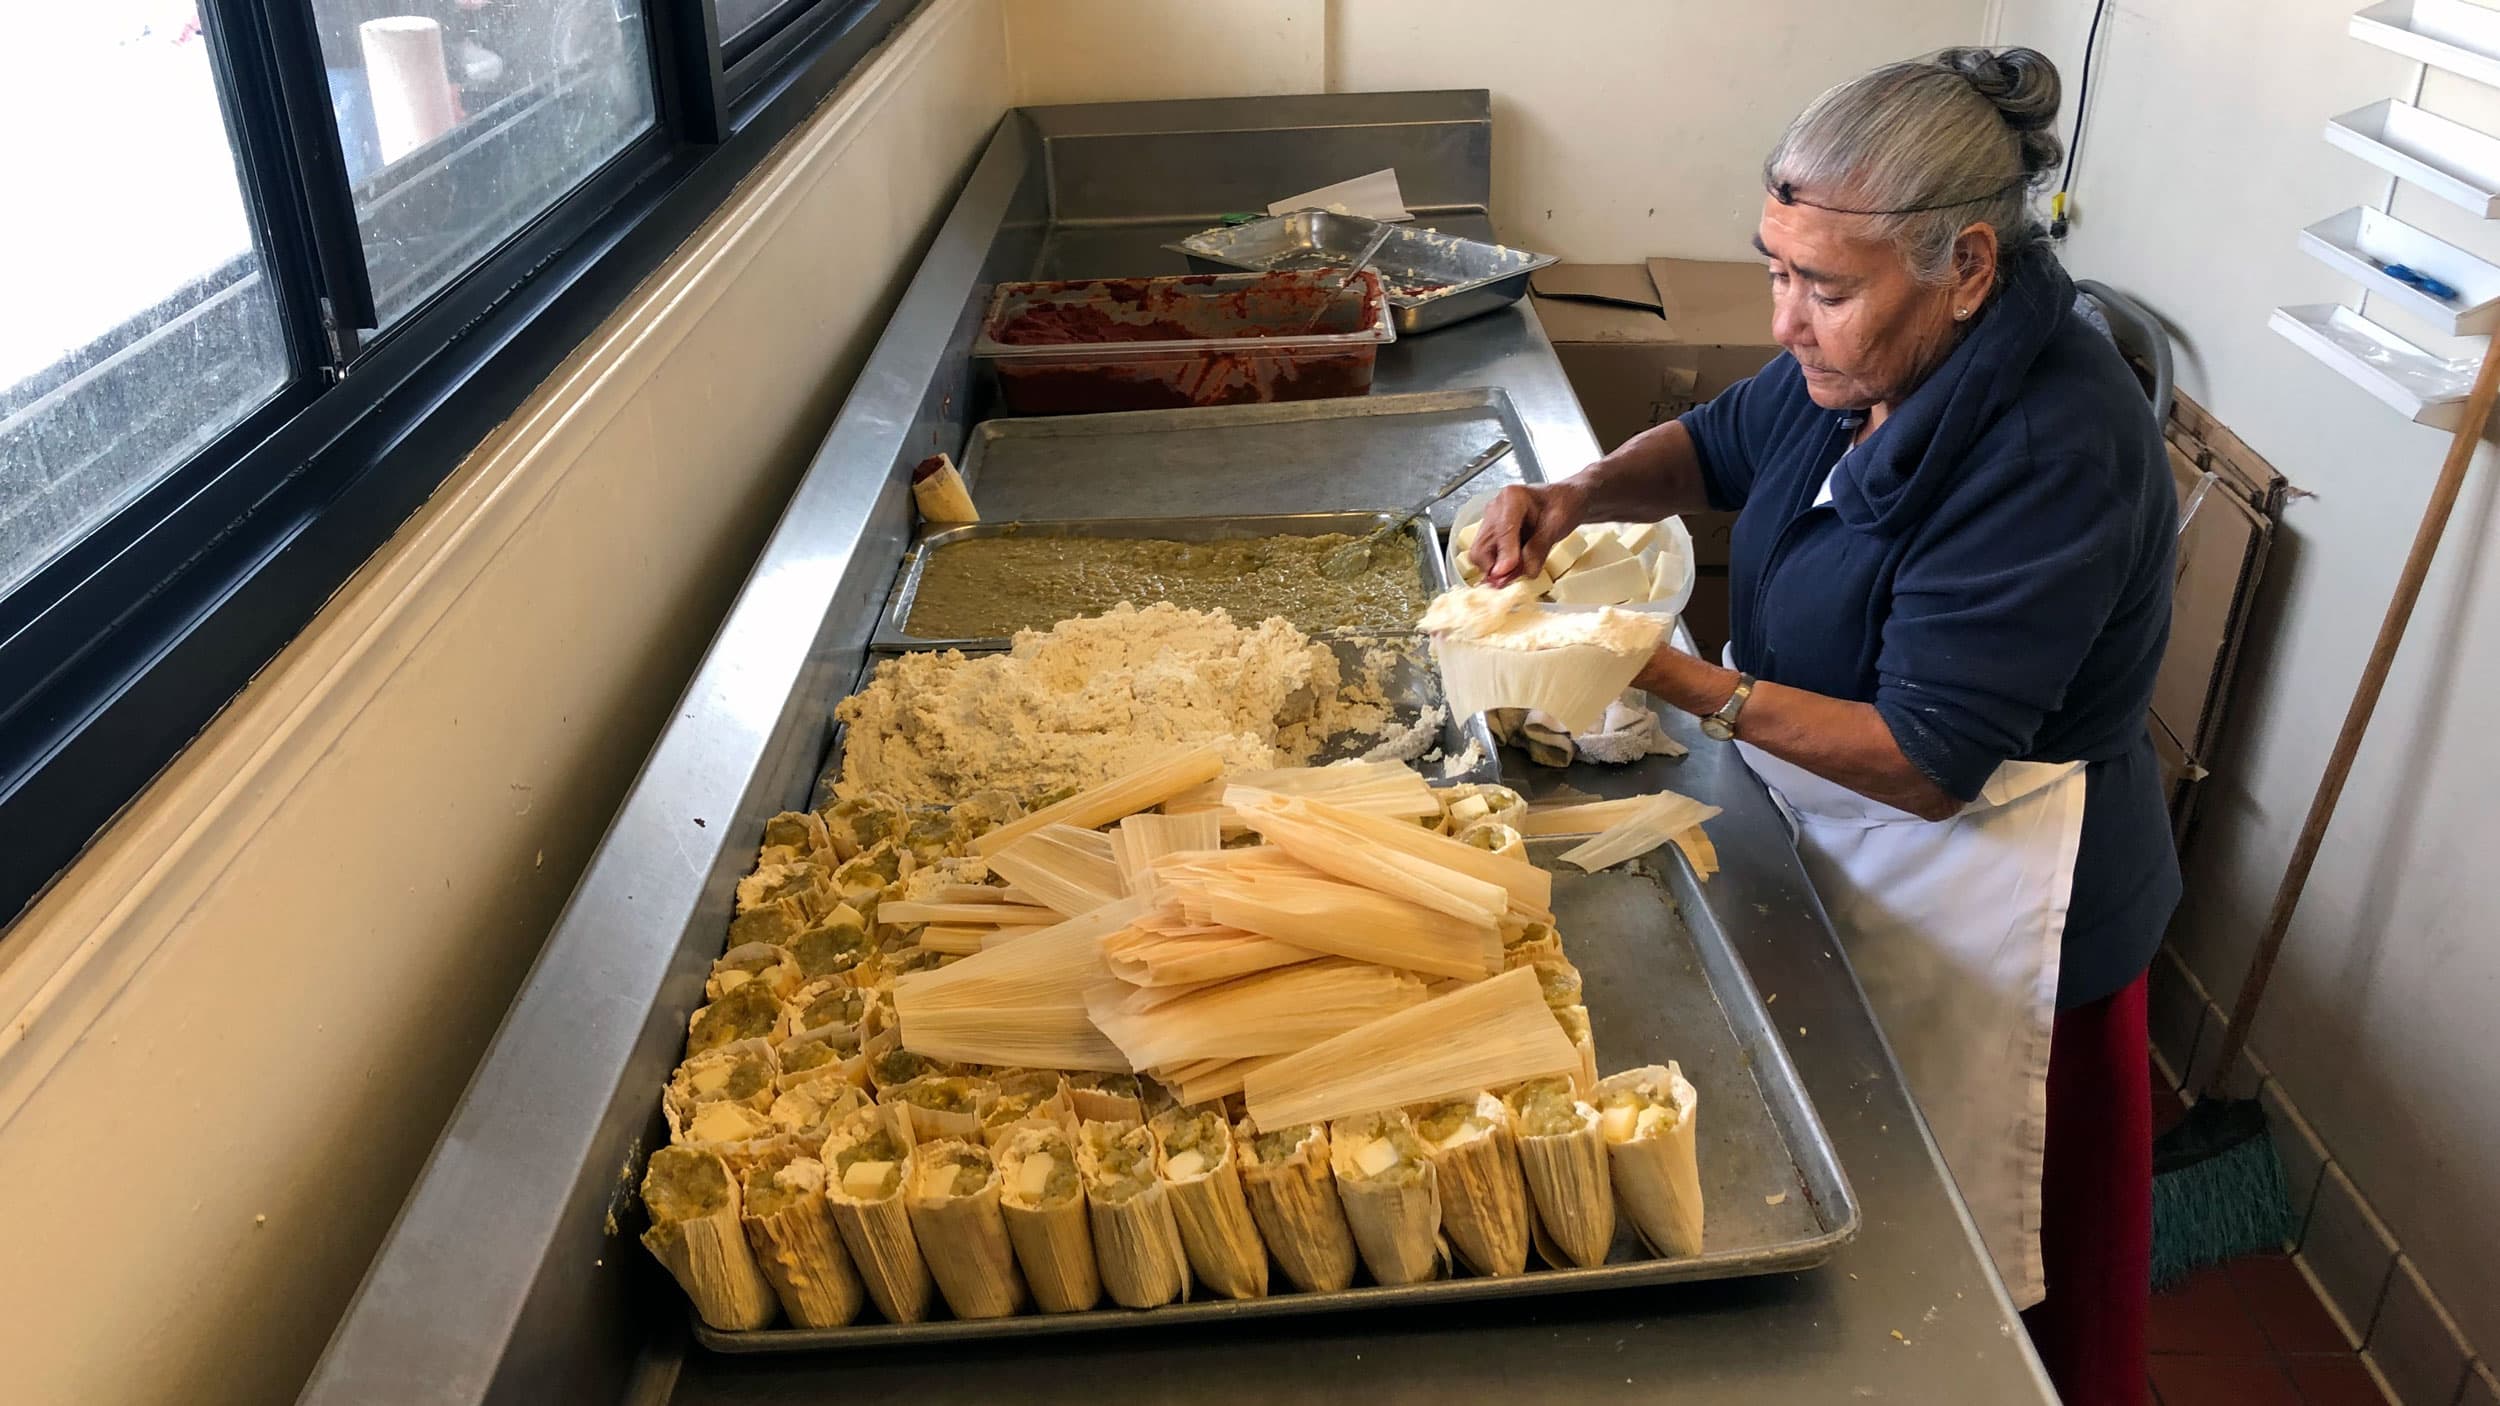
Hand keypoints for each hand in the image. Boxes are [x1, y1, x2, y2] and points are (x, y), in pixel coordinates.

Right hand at [1468, 481, 1589, 587]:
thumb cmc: (1564, 505)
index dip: (1504, 554)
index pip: (1502, 530)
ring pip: (1481, 555)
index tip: (1507, 573)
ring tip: (1520, 571)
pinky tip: (1517, 567)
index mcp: (1512, 498)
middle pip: (1482, 546)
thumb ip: (1539, 548)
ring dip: (1498, 569)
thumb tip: (1526, 572)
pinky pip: (1488, 557)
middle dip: (1496, 567)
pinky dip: (1500, 568)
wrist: (1565, 500)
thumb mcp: (1558, 525)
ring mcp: (1490, 522)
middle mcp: (1494, 508)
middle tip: (1516, 578)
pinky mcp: (1491, 535)